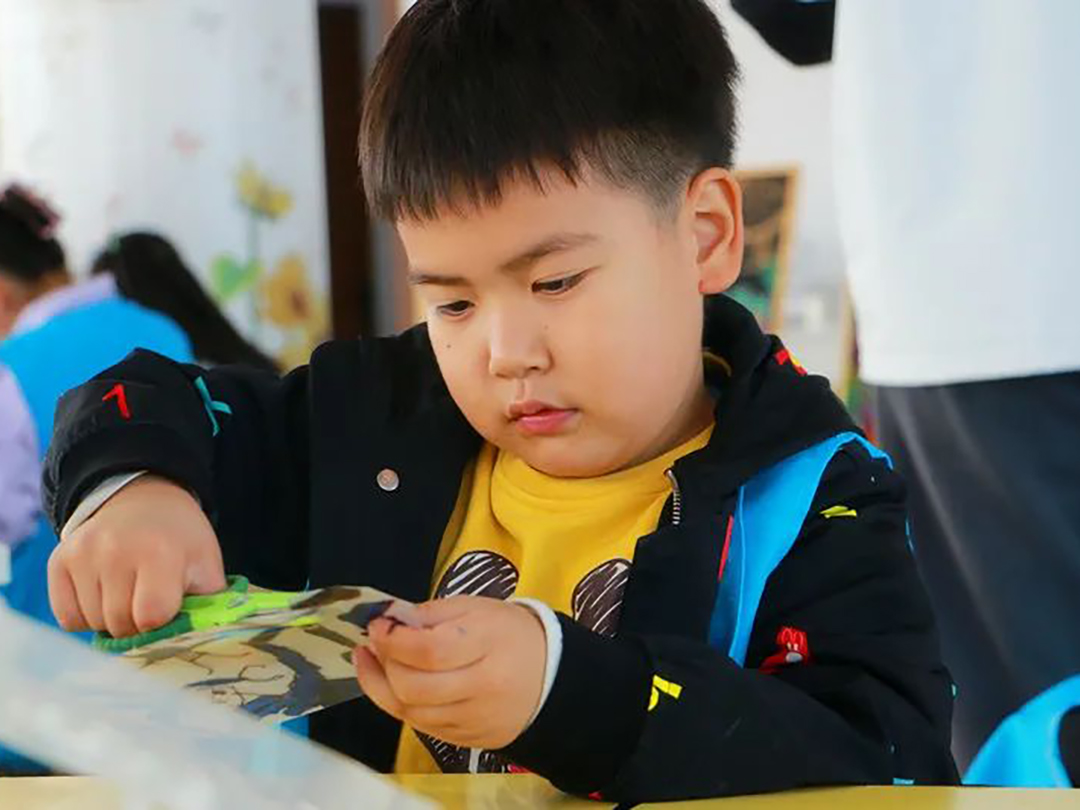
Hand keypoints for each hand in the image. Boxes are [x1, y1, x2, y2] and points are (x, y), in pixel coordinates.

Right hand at [48, 475, 225, 637]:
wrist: (143, 503)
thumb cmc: (180, 542)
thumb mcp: (207, 566)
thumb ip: (207, 607)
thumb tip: (201, 643)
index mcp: (160, 553)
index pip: (150, 616)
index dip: (160, 623)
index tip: (167, 610)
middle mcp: (115, 550)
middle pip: (119, 623)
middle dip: (137, 625)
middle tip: (149, 603)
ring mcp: (82, 554)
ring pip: (93, 623)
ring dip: (112, 621)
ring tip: (129, 594)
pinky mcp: (58, 561)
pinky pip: (67, 617)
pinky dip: (86, 617)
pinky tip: (105, 595)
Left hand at [354, 596, 546, 749]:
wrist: (551, 678)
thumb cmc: (512, 635)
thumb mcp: (476, 609)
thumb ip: (430, 613)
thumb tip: (388, 620)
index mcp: (489, 646)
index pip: (429, 650)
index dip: (393, 640)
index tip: (378, 625)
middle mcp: (482, 689)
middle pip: (412, 687)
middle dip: (384, 664)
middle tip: (377, 643)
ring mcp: (474, 720)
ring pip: (410, 712)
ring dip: (383, 685)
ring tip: (377, 661)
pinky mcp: (467, 740)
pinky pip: (420, 726)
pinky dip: (401, 704)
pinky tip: (395, 684)